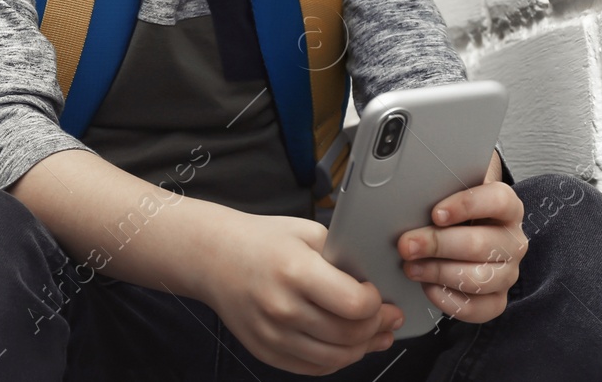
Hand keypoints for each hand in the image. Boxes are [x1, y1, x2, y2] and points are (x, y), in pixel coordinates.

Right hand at [198, 206, 404, 374]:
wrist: (212, 257)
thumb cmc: (260, 241)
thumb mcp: (305, 233)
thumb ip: (341, 254)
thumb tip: (375, 279)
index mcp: (295, 271)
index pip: (354, 304)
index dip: (376, 302)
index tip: (378, 294)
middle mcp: (283, 307)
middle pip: (349, 334)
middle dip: (378, 327)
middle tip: (389, 317)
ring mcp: (272, 334)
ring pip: (335, 358)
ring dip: (363, 348)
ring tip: (375, 335)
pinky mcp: (266, 351)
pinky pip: (313, 368)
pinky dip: (336, 360)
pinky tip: (346, 346)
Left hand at [394, 153, 525, 324]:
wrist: (466, 229)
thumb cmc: (454, 206)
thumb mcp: (452, 184)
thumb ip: (443, 177)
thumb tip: (416, 170)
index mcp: (507, 206)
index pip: (498, 200)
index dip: (466, 206)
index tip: (435, 213)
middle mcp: (512, 240)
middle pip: (481, 244)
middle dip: (437, 245)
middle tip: (406, 244)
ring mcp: (508, 271)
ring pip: (479, 278)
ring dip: (438, 273)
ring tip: (412, 266)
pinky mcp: (497, 298)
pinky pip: (479, 308)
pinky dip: (449, 300)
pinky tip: (428, 286)